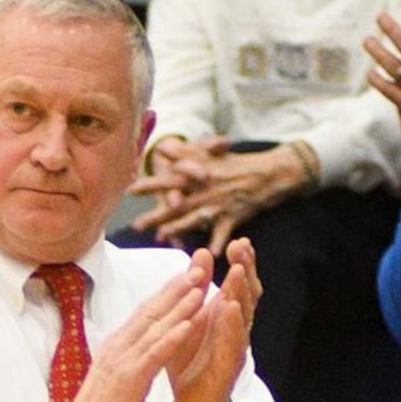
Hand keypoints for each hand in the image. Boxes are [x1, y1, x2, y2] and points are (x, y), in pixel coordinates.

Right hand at [66, 260, 209, 401]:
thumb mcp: (114, 375)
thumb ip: (127, 357)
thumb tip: (138, 347)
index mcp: (116, 345)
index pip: (144, 312)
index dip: (166, 292)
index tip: (185, 276)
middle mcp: (118, 346)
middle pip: (151, 311)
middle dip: (176, 288)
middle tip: (198, 267)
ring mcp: (123, 361)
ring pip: (156, 327)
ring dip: (180, 306)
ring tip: (200, 287)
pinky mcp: (130, 379)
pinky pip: (155, 354)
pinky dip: (173, 337)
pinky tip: (190, 324)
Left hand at [133, 145, 308, 255]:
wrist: (269, 172)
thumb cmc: (237, 164)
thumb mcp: (212, 154)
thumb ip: (186, 153)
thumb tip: (163, 147)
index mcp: (199, 174)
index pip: (171, 179)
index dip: (152, 184)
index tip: (131, 190)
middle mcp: (205, 189)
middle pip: (177, 202)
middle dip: (156, 214)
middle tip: (136, 225)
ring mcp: (219, 203)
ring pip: (195, 218)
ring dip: (178, 229)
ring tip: (162, 238)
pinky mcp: (233, 216)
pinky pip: (223, 232)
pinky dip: (218, 242)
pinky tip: (210, 254)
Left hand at [166, 239, 258, 401]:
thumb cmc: (190, 360)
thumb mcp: (188, 318)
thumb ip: (195, 289)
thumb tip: (201, 252)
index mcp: (226, 315)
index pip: (238, 284)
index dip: (242, 262)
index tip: (238, 241)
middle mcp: (236, 328)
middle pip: (247, 294)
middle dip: (246, 270)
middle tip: (241, 247)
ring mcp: (235, 347)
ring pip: (244, 316)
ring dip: (241, 293)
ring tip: (237, 271)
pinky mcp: (229, 367)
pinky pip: (234, 344)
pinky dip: (232, 326)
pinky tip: (230, 309)